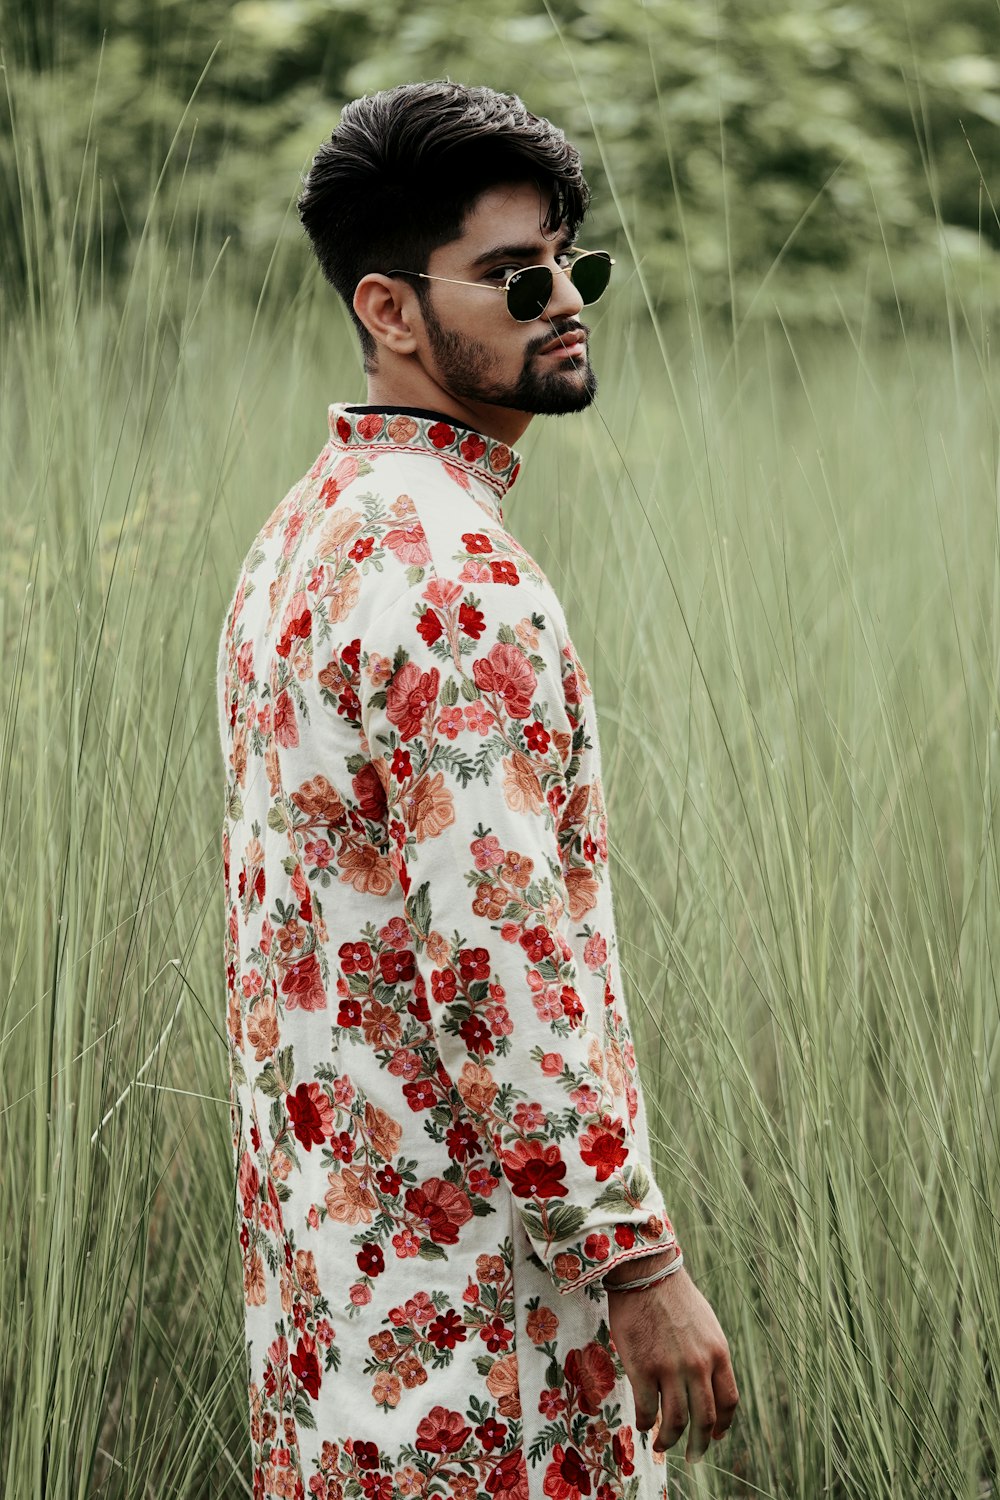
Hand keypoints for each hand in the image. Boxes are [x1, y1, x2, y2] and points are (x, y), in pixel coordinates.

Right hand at [606, 1266, 738, 1463]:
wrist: (645, 1273)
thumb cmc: (673, 1295)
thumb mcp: (705, 1324)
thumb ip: (709, 1355)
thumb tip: (706, 1383)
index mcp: (718, 1353)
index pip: (728, 1401)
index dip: (723, 1426)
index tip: (715, 1436)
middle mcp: (699, 1366)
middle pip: (704, 1419)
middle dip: (699, 1445)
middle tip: (692, 1456)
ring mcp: (671, 1369)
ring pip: (676, 1422)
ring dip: (669, 1440)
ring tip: (662, 1445)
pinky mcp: (643, 1369)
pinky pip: (647, 1409)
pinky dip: (645, 1422)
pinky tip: (642, 1423)